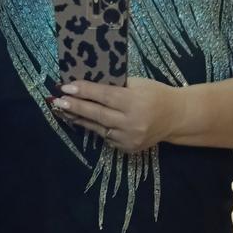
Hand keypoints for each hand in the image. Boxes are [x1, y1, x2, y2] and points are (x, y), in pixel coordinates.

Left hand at [53, 78, 177, 151]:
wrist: (175, 118)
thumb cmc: (155, 94)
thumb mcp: (138, 84)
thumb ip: (115, 86)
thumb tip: (87, 84)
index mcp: (134, 102)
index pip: (104, 96)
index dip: (84, 91)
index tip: (66, 87)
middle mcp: (131, 123)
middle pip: (97, 114)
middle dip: (75, 107)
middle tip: (57, 101)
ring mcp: (128, 139)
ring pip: (98, 128)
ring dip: (79, 118)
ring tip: (63, 111)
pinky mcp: (127, 148)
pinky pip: (106, 136)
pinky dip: (94, 127)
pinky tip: (82, 120)